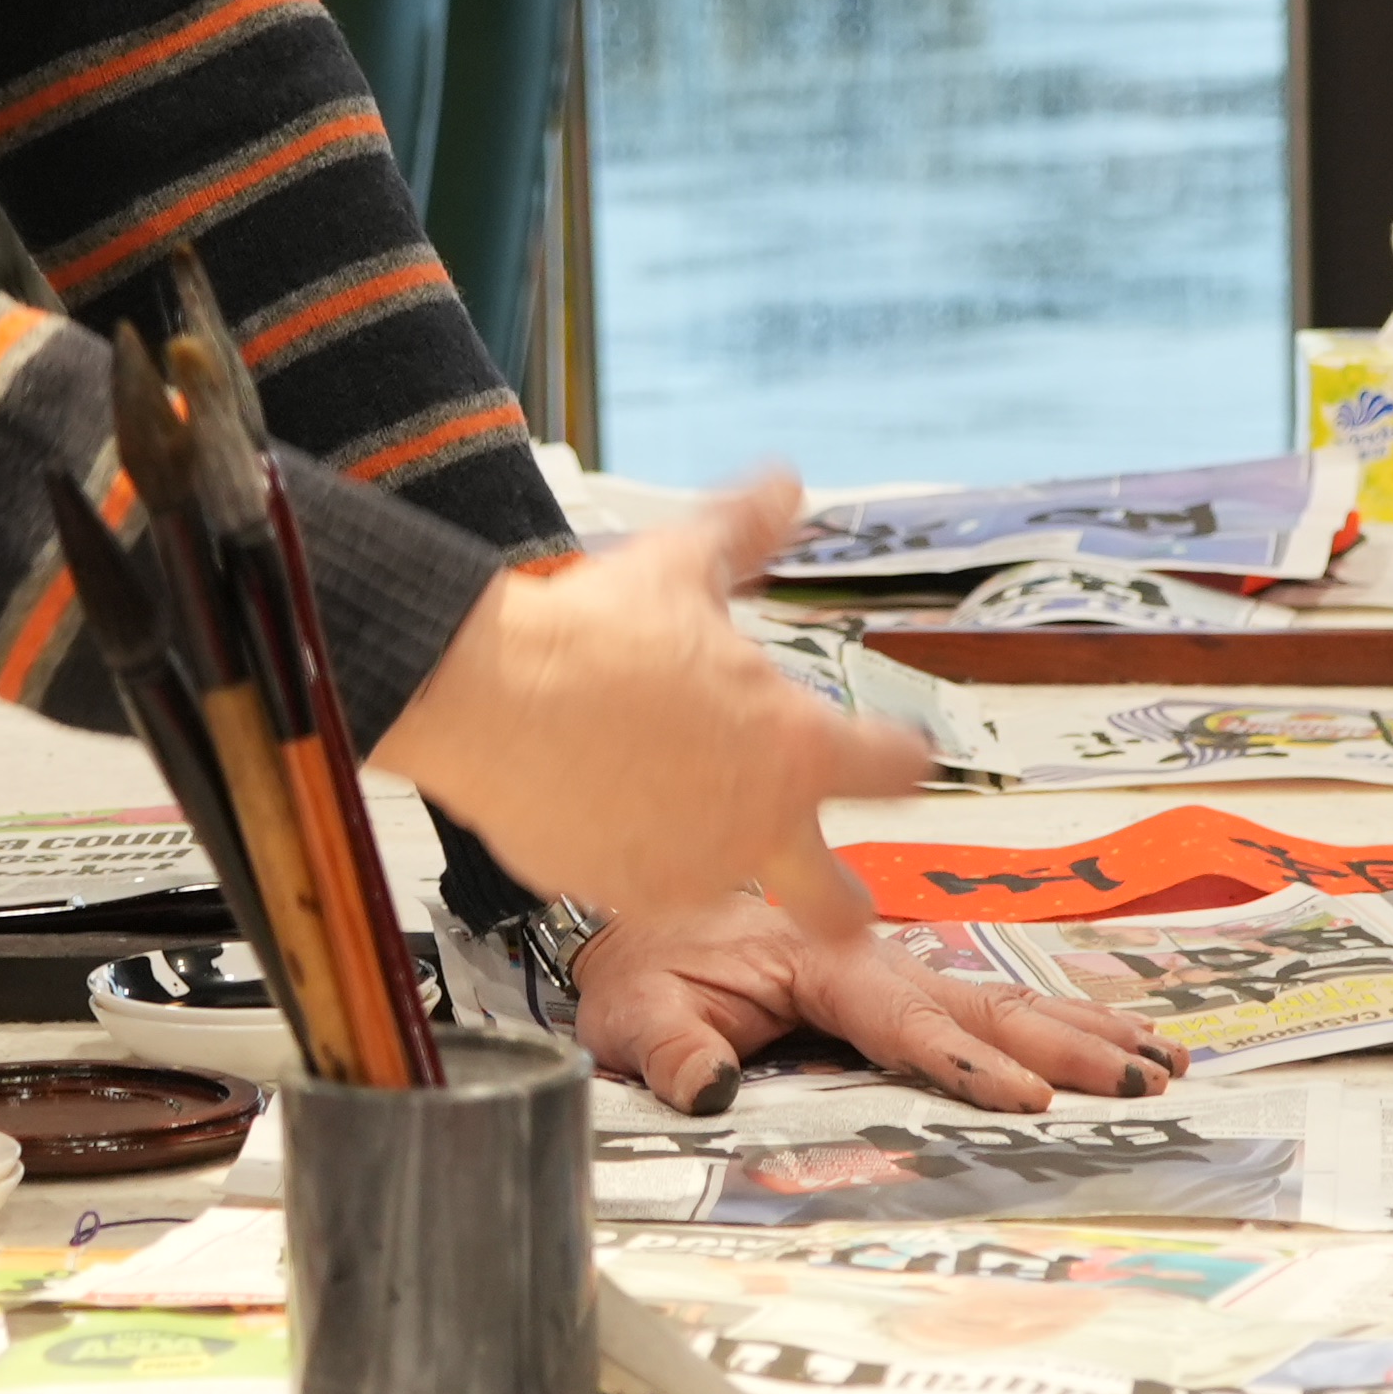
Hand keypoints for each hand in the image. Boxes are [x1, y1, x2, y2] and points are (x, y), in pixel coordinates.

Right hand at [372, 474, 916, 935]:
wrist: (489, 697)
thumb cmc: (587, 639)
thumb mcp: (681, 566)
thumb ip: (745, 533)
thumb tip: (783, 487)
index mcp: (794, 747)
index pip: (894, 769)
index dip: (903, 756)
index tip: (901, 754)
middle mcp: (755, 826)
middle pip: (839, 904)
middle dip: (847, 906)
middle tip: (845, 905)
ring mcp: (687, 871)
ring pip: (724, 884)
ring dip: (711, 854)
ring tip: (656, 797)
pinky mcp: (619, 894)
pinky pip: (641, 884)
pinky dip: (629, 854)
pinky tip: (597, 804)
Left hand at [575, 889, 1189, 1117]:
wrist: (645, 912)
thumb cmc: (646, 964)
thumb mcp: (637, 1012)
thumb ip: (672, 1051)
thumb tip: (709, 1088)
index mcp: (821, 965)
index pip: (906, 1026)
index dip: (968, 1066)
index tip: (1029, 1101)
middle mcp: (874, 962)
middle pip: (984, 1009)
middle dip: (1067, 1045)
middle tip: (1142, 1078)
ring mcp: (895, 970)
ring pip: (1002, 1003)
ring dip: (1082, 1031)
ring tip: (1162, 1060)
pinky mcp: (901, 986)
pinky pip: (986, 1005)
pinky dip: (1055, 1020)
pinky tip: (1113, 1040)